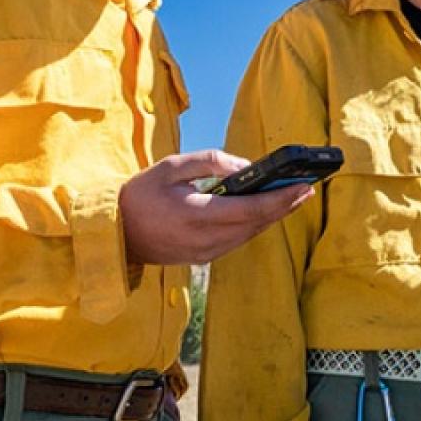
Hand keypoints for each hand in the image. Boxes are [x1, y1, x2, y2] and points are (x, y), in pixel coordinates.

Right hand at [118, 151, 311, 264]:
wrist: (113, 233)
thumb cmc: (140, 194)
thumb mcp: (172, 167)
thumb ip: (211, 162)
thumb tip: (247, 166)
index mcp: (195, 215)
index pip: (250, 210)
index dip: (280, 199)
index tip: (303, 187)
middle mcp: (203, 239)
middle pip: (256, 224)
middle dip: (284, 206)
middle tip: (307, 189)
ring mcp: (203, 253)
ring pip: (249, 235)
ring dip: (272, 217)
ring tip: (293, 198)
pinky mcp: (201, 258)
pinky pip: (236, 241)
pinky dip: (254, 226)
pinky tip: (265, 212)